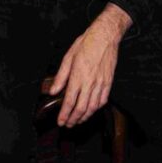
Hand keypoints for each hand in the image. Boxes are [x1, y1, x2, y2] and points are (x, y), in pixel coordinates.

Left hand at [50, 4, 130, 127]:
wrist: (105, 37)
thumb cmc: (85, 44)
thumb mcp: (68, 57)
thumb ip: (61, 76)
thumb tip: (53, 91)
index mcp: (77, 76)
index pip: (69, 101)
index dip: (64, 114)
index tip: (61, 122)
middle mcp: (89, 83)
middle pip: (80, 108)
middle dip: (73, 119)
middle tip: (68, 125)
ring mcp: (100, 84)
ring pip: (92, 107)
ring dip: (84, 117)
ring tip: (78, 121)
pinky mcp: (108, 83)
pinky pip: (102, 101)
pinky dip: (96, 109)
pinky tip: (91, 111)